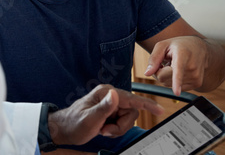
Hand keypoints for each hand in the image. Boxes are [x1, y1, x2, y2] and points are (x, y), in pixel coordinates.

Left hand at [47, 84, 163, 145]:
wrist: (65, 129)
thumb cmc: (74, 124)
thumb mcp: (89, 118)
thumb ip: (104, 107)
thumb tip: (116, 94)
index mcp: (106, 93)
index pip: (131, 98)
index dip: (146, 105)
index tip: (159, 110)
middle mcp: (110, 96)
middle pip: (131, 112)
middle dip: (121, 125)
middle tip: (105, 130)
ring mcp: (111, 103)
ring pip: (128, 119)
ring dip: (117, 129)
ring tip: (102, 130)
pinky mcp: (110, 111)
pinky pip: (122, 122)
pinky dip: (115, 129)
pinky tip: (103, 129)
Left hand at [144, 35, 208, 95]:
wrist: (200, 48)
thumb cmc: (180, 45)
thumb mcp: (163, 45)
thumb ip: (154, 58)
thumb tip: (147, 74)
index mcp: (183, 55)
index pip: (178, 70)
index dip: (177, 81)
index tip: (177, 92)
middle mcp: (191, 67)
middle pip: (164, 78)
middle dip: (159, 72)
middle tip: (163, 63)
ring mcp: (195, 77)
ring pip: (168, 85)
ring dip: (166, 76)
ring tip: (173, 65)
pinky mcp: (197, 84)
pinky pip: (176, 88)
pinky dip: (173, 81)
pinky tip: (178, 71)